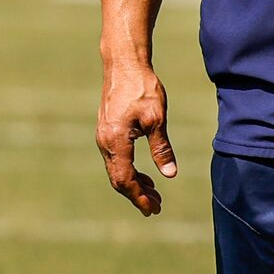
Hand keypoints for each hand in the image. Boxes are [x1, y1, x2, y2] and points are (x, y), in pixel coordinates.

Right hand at [98, 59, 176, 215]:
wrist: (124, 65)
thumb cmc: (143, 88)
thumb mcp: (157, 118)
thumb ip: (162, 148)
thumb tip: (169, 175)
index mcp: (115, 141)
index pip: (124, 178)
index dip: (138, 196)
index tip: (152, 208)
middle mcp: (104, 142)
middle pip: (118, 178)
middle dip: (137, 195)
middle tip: (155, 208)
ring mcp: (104, 137)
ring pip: (117, 170)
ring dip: (134, 184)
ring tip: (154, 195)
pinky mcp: (107, 132)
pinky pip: (117, 159)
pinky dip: (130, 171)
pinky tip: (145, 176)